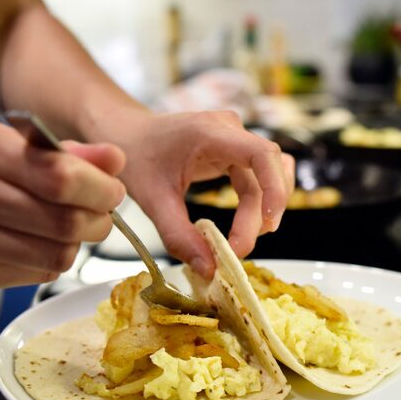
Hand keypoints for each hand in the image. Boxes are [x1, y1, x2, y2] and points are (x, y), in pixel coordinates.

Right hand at [0, 121, 125, 288]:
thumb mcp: (11, 144)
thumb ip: (67, 153)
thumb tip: (116, 159)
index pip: (61, 177)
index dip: (101, 189)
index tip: (112, 190)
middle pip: (65, 222)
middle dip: (98, 220)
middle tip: (100, 213)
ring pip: (57, 255)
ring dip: (79, 244)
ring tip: (72, 228)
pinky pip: (39, 275)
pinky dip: (54, 260)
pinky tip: (41, 244)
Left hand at [97, 107, 294, 277]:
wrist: (125, 134)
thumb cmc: (135, 157)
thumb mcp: (152, 200)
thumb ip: (179, 235)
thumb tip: (209, 269)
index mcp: (210, 133)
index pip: (263, 154)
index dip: (275, 189)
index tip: (266, 226)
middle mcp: (230, 130)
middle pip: (270, 171)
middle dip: (262, 213)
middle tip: (239, 249)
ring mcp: (235, 138)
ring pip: (270, 175)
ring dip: (264, 208)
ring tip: (243, 237)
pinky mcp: (235, 150)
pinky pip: (260, 176)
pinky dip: (258, 202)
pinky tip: (245, 224)